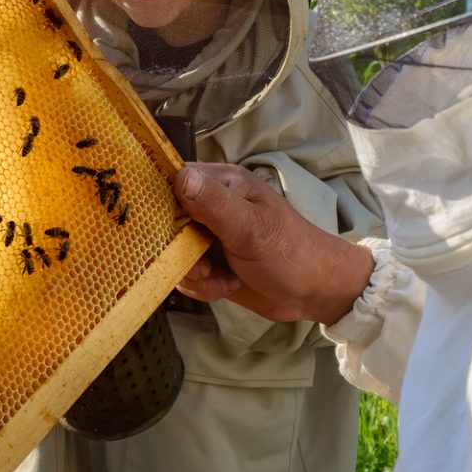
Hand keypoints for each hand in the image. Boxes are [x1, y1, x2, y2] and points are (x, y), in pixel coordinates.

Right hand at [173, 163, 372, 326]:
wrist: (314, 292)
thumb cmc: (290, 251)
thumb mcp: (251, 227)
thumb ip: (215, 204)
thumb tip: (180, 178)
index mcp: (222, 184)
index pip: (172, 179)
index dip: (158, 201)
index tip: (157, 226)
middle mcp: (211, 206)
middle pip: (166, 222)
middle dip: (178, 250)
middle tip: (202, 265)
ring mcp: (209, 237)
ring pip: (173, 254)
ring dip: (193, 273)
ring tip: (220, 277)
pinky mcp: (211, 264)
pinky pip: (187, 275)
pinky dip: (203, 286)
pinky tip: (226, 286)